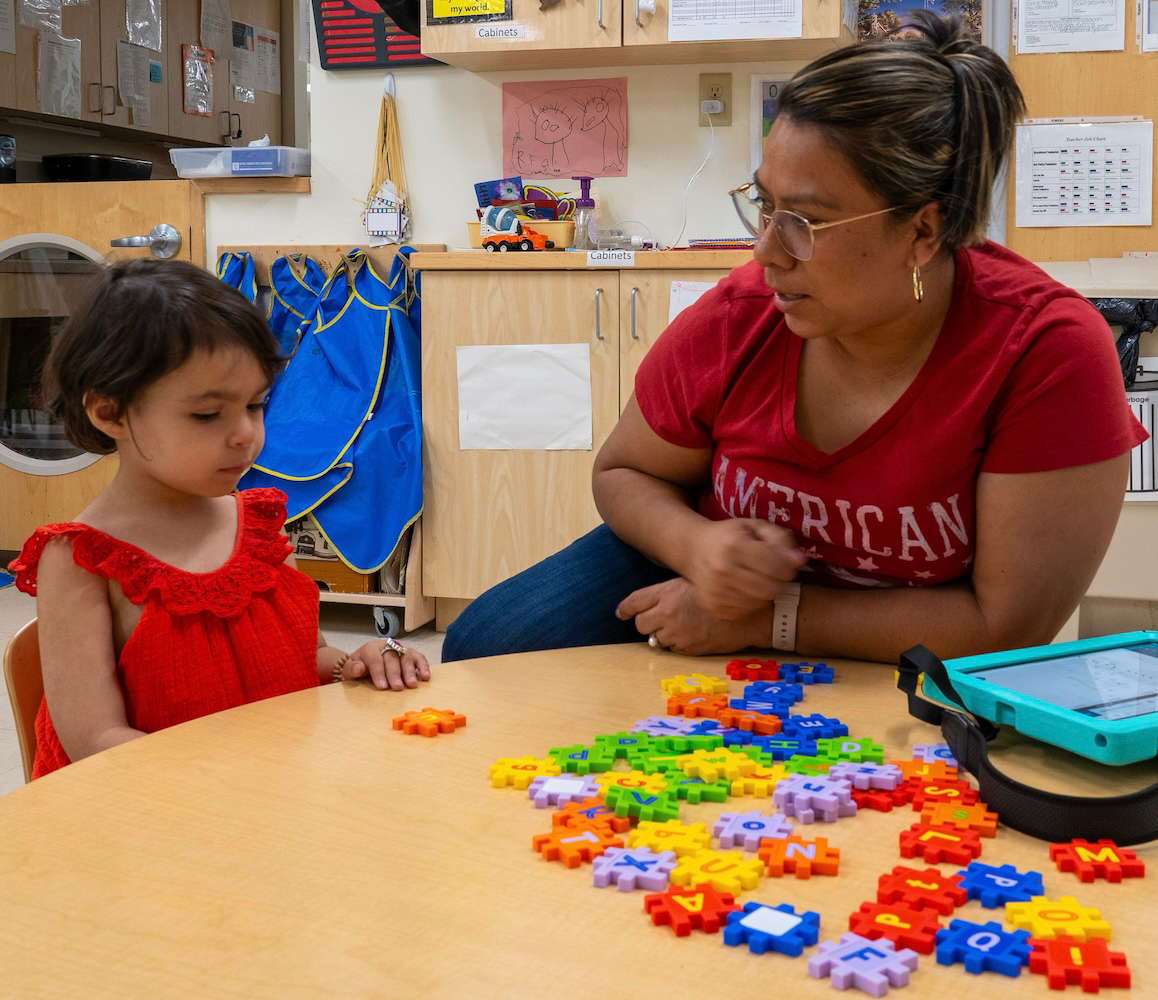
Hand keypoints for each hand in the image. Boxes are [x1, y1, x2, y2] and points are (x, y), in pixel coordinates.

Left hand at [344, 639, 430, 690]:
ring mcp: (399, 649)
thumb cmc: (358, 668)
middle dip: (395, 673)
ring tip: (412, 685)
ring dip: (410, 671)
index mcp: (370, 648)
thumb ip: (351, 669)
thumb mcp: (349, 670)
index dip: (379, 672)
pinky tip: (425, 677)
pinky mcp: (409, 654)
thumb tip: (359, 668)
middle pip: (392, 657)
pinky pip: (418, 657)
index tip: (382, 686)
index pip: (375, 658)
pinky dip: (423, 666)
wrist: (364, 663)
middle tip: (397, 687)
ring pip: (406, 656)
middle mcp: (386, 645)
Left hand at [616, 576, 772, 655]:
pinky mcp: (689, 649)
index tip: (621, 613)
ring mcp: (677, 633)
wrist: (751, 614)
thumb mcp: (694, 581)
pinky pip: (674, 649)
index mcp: (667, 592)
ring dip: (664, 634)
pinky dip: (678, 644)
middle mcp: (667, 613)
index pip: (635, 603)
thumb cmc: (725, 592)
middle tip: (659, 620)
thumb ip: (671, 591)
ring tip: (682, 626)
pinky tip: (693, 634)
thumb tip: (655, 602)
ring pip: (657, 639)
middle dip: (647, 622)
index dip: (626, 609)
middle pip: (641, 624)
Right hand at [685, 518, 803, 618]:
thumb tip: (799, 560)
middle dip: (778, 582)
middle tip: (772, 573)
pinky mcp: (713, 607)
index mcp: (733, 544)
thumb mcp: (756, 526)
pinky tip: (745, 589)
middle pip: (770, 589)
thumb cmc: (731, 535)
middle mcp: (722, 570)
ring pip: (760, 602)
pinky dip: (751, 602)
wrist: (695, 550)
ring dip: (765, 592)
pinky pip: (746, 611)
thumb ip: (781, 539)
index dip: (787, 566)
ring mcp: (715, 591)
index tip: (783, 562)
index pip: (777, 567)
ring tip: (757, 578)